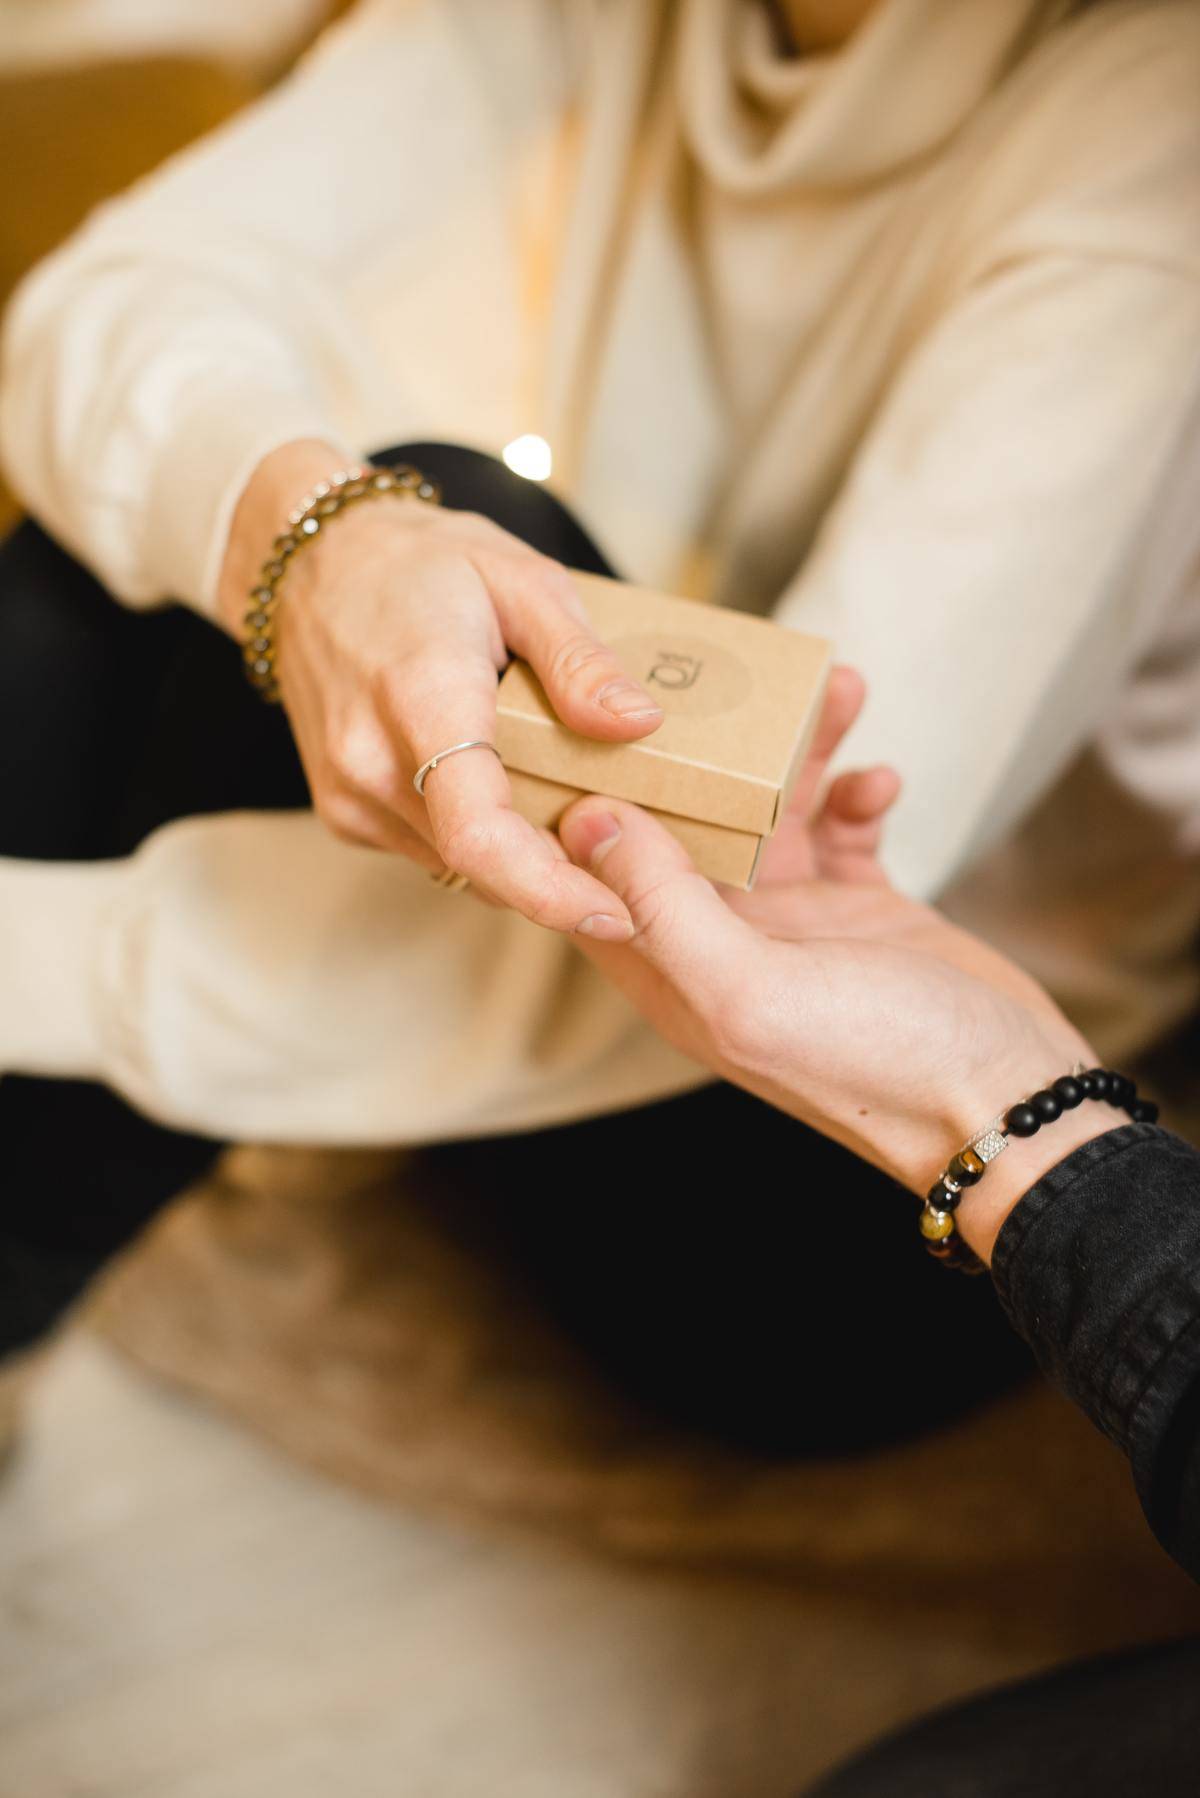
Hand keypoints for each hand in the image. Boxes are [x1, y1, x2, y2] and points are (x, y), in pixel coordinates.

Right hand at [217, 441, 662, 936]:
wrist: (310, 565)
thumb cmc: (420, 563)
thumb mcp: (520, 577)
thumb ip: (578, 659)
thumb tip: (640, 724)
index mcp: (421, 698)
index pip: (479, 831)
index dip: (548, 889)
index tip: (614, 914)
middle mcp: (371, 761)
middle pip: (481, 864)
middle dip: (561, 877)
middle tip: (627, 853)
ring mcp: (349, 793)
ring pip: (461, 866)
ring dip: (522, 859)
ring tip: (572, 809)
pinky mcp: (344, 811)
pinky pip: (432, 850)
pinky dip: (481, 841)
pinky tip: (508, 791)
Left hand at [558, 670, 1108, 1259]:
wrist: (1008, 1102)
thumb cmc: (876, 1064)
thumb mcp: (751, 988)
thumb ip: (665, 906)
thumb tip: (589, 821)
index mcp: (676, 974)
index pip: (597, 878)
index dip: (585, 801)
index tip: (588, 717)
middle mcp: (725, 946)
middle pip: (686, 826)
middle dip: (704, 750)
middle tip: (728, 674)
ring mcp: (795, 927)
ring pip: (771, 813)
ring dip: (798, 753)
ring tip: (835, 691)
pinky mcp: (861, 912)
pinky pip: (842, 829)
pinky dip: (857, 796)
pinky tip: (881, 782)